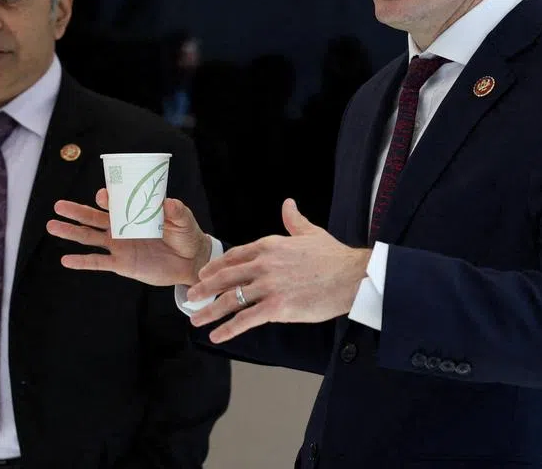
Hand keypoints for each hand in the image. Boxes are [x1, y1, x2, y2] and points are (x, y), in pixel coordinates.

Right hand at [49, 189, 212, 286]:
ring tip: (52, 226)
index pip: (115, 202)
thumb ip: (175, 211)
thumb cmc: (185, 234)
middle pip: (93, 217)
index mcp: (133, 211)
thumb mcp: (183, 219)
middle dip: (76, 211)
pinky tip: (65, 260)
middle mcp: (121, 227)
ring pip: (90, 237)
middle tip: (58, 206)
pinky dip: (82, 261)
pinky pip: (98, 262)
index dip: (106, 198)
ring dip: (71, 232)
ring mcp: (119, 245)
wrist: (190, 261)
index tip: (103, 195)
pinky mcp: (121, 264)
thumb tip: (168, 203)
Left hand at [187, 199, 371, 343]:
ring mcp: (269, 286)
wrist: (352, 276)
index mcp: (269, 245)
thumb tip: (288, 204)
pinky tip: (217, 336)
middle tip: (189, 297)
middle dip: (204, 288)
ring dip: (210, 312)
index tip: (203, 275)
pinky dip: (229, 329)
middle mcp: (264, 264)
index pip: (234, 256)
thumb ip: (293, 220)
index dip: (215, 267)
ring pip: (231, 300)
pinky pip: (246, 319)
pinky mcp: (277, 308)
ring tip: (196, 320)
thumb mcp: (309, 232)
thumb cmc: (333, 256)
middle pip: (225, 277)